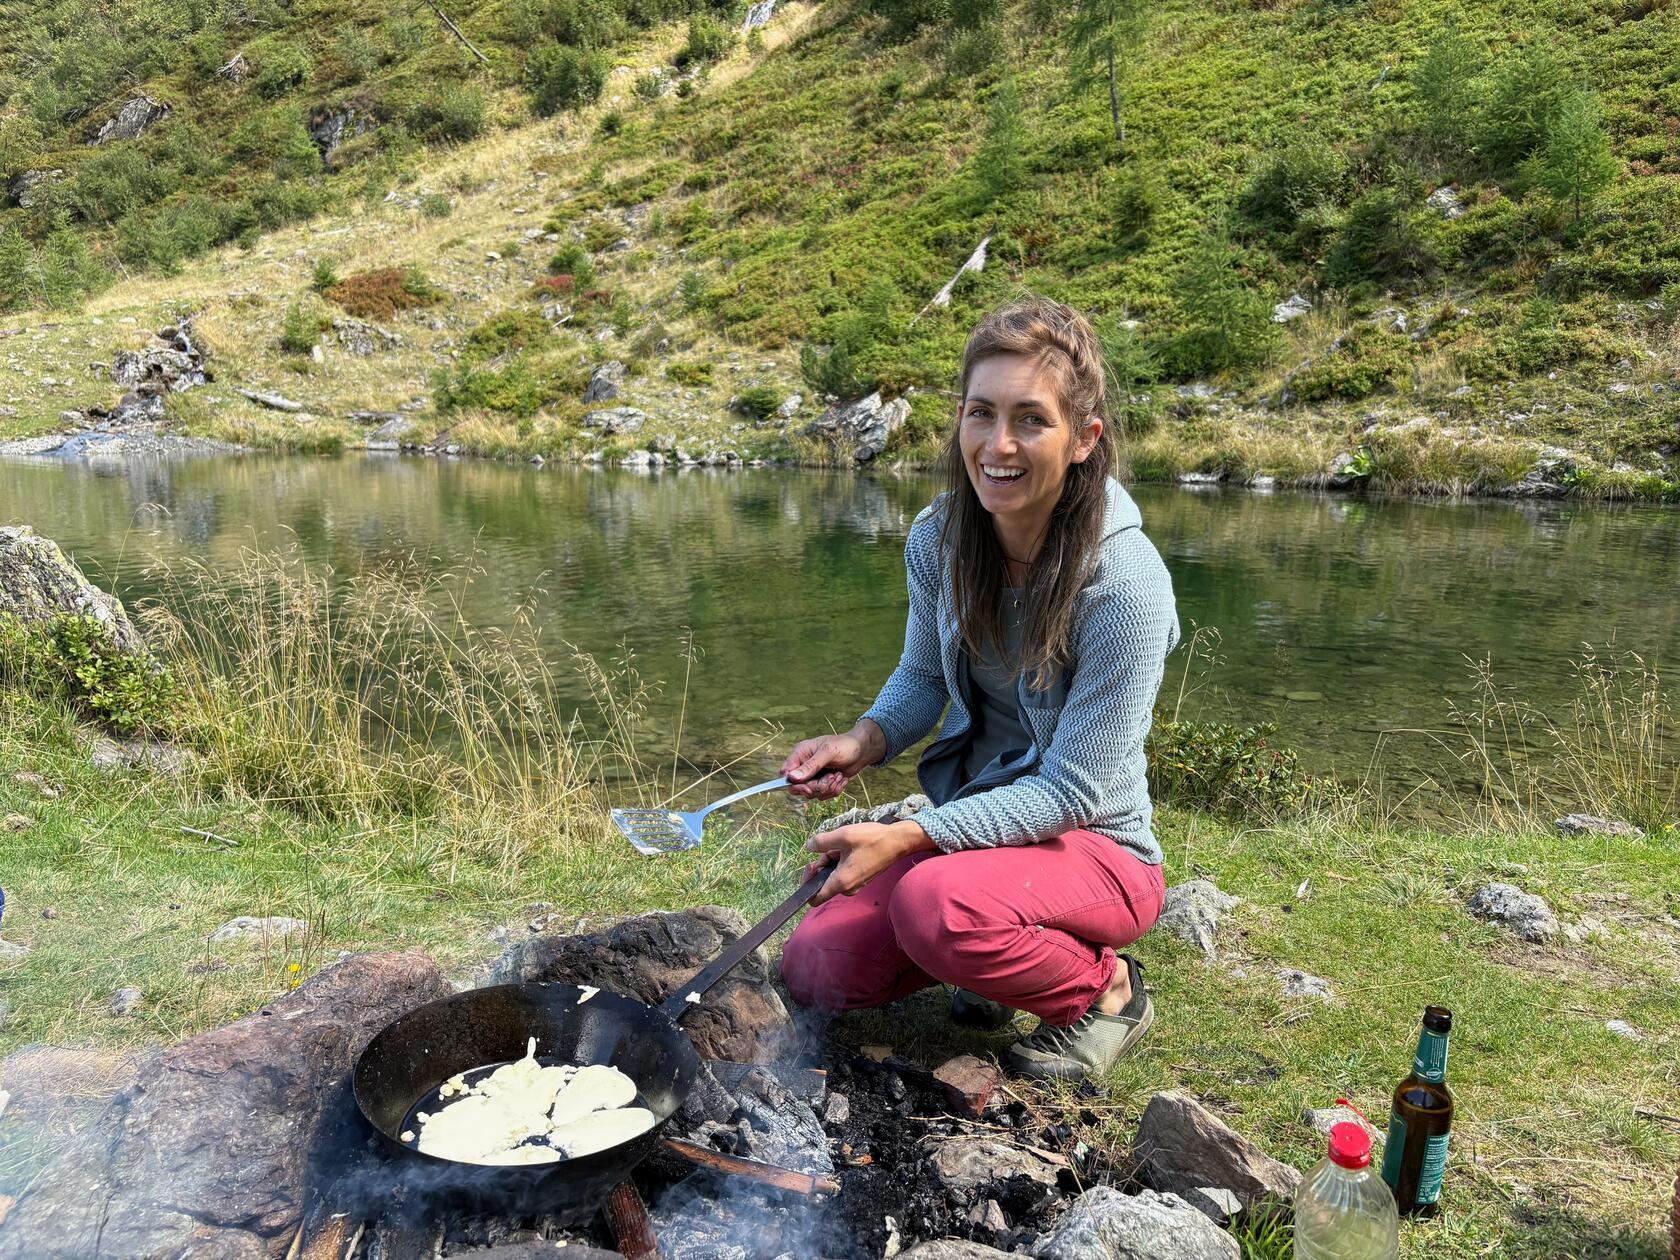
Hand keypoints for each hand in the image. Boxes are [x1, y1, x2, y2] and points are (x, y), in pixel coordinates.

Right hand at [782, 722, 882, 799]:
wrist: (862, 751)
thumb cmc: (845, 746)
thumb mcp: (828, 753)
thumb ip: (810, 766)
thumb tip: (792, 778)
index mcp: (800, 754)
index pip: (786, 774)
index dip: (795, 784)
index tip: (808, 788)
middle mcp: (804, 766)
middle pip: (798, 788)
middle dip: (817, 787)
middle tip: (831, 778)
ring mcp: (813, 776)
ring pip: (812, 794)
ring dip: (828, 788)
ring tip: (838, 775)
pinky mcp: (823, 783)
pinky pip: (822, 795)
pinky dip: (834, 790)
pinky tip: (842, 779)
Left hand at [804, 820, 934, 905]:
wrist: (897, 841)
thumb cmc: (873, 839)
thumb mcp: (844, 835)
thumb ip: (822, 841)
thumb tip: (809, 846)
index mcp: (841, 882)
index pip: (814, 898)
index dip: (806, 884)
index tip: (810, 866)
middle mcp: (848, 888)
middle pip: (822, 881)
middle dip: (823, 862)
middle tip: (833, 846)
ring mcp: (855, 884)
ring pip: (832, 874)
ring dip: (833, 858)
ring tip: (846, 845)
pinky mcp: (860, 879)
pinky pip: (842, 872)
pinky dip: (841, 859)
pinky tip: (851, 848)